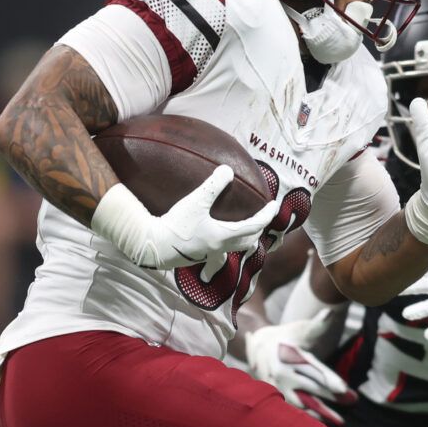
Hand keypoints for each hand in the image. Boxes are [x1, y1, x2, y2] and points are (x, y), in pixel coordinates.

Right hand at [91, 168, 280, 279]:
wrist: (153, 247)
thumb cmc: (176, 225)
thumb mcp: (195, 201)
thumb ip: (213, 185)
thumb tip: (227, 169)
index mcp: (224, 236)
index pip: (254, 226)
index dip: (267, 215)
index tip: (274, 206)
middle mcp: (220, 248)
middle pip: (248, 242)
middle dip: (258, 230)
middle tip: (262, 219)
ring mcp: (208, 254)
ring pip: (233, 249)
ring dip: (243, 239)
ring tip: (244, 230)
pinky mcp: (196, 256)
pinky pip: (218, 251)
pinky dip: (225, 242)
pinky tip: (216, 235)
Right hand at [244, 310, 355, 423]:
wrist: (258, 344)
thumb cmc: (287, 335)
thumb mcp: (301, 328)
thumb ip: (317, 324)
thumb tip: (330, 312)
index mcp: (292, 355)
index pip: (314, 368)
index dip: (330, 379)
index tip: (344, 389)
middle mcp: (284, 371)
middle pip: (311, 386)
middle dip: (332, 396)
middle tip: (352, 401)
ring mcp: (278, 384)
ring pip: (301, 401)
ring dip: (320, 412)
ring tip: (339, 420)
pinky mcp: (275, 394)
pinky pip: (292, 407)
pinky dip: (306, 415)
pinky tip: (322, 421)